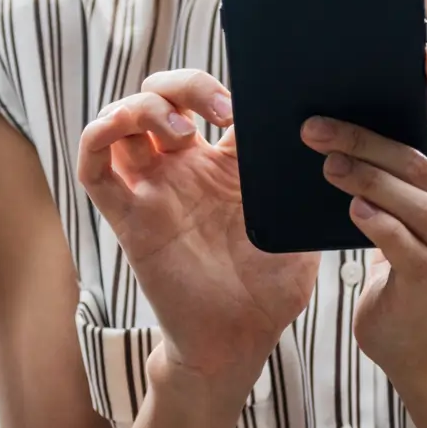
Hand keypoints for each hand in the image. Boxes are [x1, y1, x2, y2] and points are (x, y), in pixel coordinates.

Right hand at [78, 70, 318, 380]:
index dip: (222, 88)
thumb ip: (303, 188)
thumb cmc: (270, 289)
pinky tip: (120, 130)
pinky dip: (97, 136)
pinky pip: (94, 168)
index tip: (249, 104)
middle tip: (219, 111)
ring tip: (182, 131)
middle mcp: (184, 171)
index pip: (210, 102)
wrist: (239, 341)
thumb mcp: (298, 228)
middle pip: (161, 98)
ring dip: (143, 107)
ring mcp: (153, 191)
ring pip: (123, 122)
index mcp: (226, 167)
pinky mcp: (128, 218)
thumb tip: (332, 146)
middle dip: (182, 86)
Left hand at [301, 46, 426, 380]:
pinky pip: (405, 249)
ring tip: (326, 163)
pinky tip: (353, 209)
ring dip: (366, 179)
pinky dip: (379, 225)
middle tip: (318, 125)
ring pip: (415, 205)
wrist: (421, 336)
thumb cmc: (423, 254)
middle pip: (424, 167)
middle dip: (369, 140)